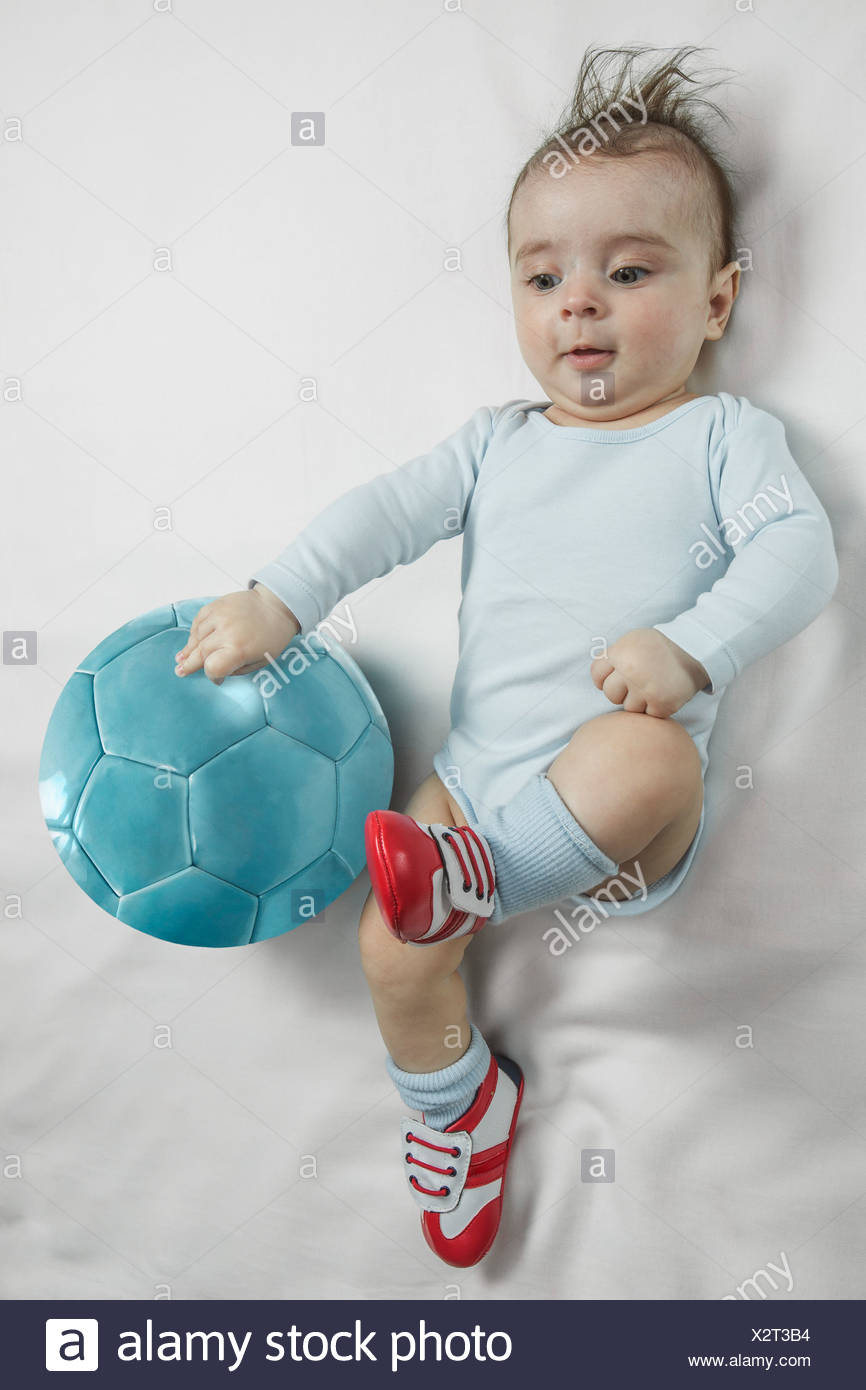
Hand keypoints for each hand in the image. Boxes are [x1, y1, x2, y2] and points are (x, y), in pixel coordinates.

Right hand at [174, 585, 300, 685]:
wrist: (276, 604)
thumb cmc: (272, 636)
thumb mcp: (261, 660)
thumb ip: (237, 668)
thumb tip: (217, 672)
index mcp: (238, 649)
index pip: (213, 667)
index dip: (212, 676)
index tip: (216, 678)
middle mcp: (225, 632)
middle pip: (200, 653)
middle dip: (190, 664)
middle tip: (180, 671)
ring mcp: (219, 616)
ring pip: (196, 636)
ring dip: (189, 648)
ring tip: (182, 657)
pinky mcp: (216, 605)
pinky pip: (198, 620)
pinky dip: (194, 631)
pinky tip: (193, 639)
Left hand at [590, 627, 708, 717]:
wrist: (694, 650)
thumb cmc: (658, 646)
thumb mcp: (632, 640)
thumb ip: (614, 655)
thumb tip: (598, 675)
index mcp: (620, 654)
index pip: (597, 676)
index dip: (604, 678)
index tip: (617, 676)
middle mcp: (631, 672)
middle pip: (610, 694)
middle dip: (620, 692)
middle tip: (636, 683)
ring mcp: (646, 690)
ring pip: (628, 708)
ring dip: (638, 701)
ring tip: (652, 686)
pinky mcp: (662, 704)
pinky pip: (648, 714)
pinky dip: (655, 707)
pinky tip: (663, 693)